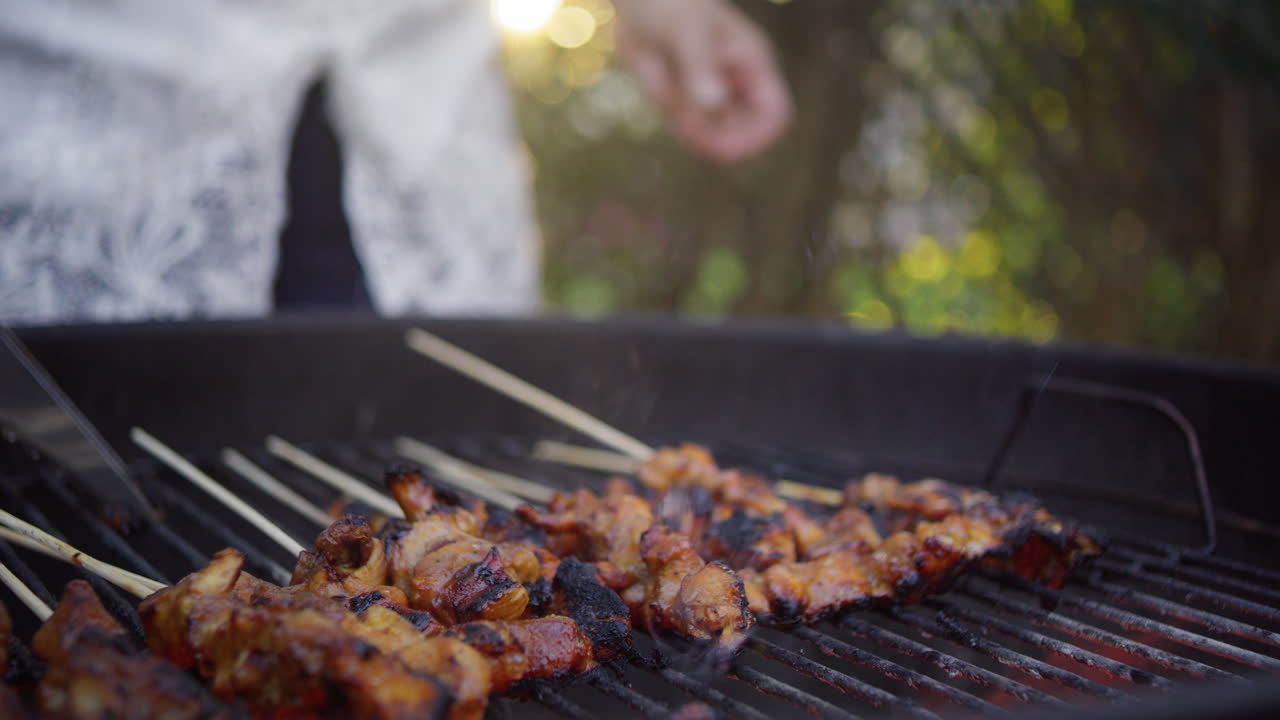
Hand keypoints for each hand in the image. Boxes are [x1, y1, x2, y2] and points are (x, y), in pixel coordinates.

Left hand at [613, 0, 791, 162]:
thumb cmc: (670, 3)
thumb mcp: (686, 31)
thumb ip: (700, 66)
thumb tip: (712, 102)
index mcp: (752, 64)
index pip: (774, 115)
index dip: (757, 137)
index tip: (725, 142)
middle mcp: (737, 85)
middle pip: (741, 134)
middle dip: (713, 135)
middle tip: (683, 119)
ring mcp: (711, 96)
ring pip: (710, 135)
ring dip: (686, 121)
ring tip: (663, 76)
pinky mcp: (686, 102)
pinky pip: (684, 128)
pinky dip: (670, 115)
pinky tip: (656, 77)